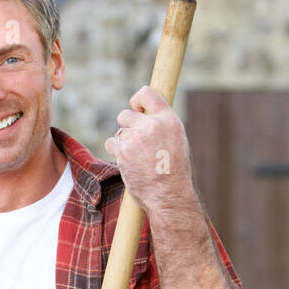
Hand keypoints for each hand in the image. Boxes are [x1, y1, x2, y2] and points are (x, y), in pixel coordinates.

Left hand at [103, 85, 194, 213]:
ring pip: (119, 132)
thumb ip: (161, 125)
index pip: (147, 93)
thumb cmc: (174, 172)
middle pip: (125, 114)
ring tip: (139, 159)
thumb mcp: (176, 141)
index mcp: (169, 120)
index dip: (137, 100)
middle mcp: (153, 125)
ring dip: (124, 143)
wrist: (169, 196)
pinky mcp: (123, 151)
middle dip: (127, 127)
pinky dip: (117, 152)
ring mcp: (136, 137)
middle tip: (138, 144)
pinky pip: (111, 143)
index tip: (136, 108)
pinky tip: (130, 163)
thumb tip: (144, 114)